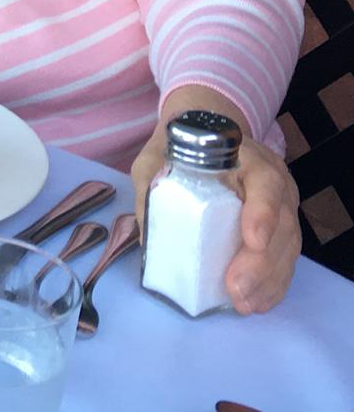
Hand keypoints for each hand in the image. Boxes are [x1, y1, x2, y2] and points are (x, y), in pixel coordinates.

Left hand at [130, 87, 300, 313]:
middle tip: (237, 290)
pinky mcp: (280, 228)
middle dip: (261, 262)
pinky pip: (284, 258)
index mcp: (244, 157)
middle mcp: (272, 181)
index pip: (265, 181)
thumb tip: (150, 239)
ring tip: (245, 304)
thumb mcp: (155, 159)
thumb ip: (151, 189)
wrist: (200, 134)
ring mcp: (280, 205)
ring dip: (268, 280)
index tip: (253, 240)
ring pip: (287, 245)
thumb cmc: (176, 148)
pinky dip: (272, 283)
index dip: (263, 212)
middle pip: (281, 223)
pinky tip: (257, 302)